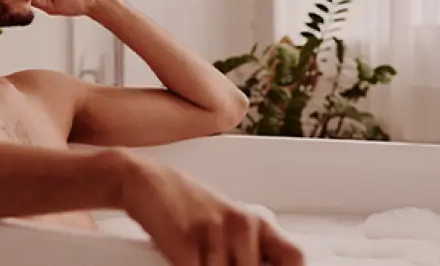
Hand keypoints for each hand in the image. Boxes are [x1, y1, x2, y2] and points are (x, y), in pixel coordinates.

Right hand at [120, 155, 304, 265]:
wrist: (146, 181)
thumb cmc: (185, 204)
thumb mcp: (225, 221)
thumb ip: (247, 249)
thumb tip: (260, 265)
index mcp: (255, 222)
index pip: (293, 258)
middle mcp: (241, 225)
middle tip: (213, 260)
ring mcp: (215, 233)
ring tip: (196, 256)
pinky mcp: (186, 243)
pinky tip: (182, 259)